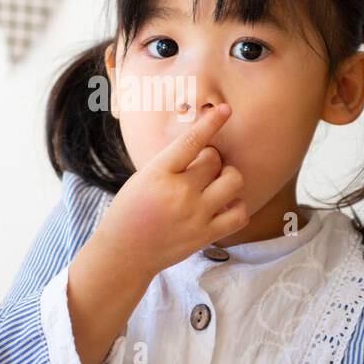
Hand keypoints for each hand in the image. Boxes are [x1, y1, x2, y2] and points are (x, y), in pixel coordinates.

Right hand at [92, 103, 247, 276]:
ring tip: (216, 184)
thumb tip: (204, 148)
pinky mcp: (206, 235)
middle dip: (212, 159)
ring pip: (233, 182)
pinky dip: (238, 206)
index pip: (191, 142)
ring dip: (229, 178)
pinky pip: (240, 214)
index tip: (226, 110)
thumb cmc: (130, 211)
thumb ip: (171, 164)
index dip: (211, 123)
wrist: (123, 254)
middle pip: (215, 160)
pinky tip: (224, 205)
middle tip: (201, 168)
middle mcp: (179, 193)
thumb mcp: (143, 178)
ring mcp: (195, 215)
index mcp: (158, 174)